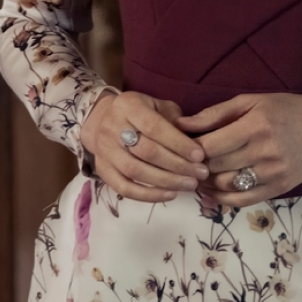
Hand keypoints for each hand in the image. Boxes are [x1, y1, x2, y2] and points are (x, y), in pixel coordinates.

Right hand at [81, 90, 209, 202]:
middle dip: (177, 164)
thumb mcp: (158, 105)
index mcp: (128, 105)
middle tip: (200, 173)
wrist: (103, 119)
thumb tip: (192, 143)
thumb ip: (174, 120)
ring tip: (190, 184)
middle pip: (146, 151)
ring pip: (135, 171)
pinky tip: (170, 195)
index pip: (154, 126)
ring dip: (166, 181)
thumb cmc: (141, 112)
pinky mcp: (102, 170)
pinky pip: (124, 188)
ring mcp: (104, 150)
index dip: (178, 143)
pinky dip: (148, 195)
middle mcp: (112, 126)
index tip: (200, 155)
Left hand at [175, 91, 301, 204]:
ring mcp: (273, 174)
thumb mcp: (251, 101)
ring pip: (226, 188)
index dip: (190, 151)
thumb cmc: (284, 109)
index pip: (211, 146)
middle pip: (216, 168)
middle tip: (185, 165)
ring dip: (205, 186)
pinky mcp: (279, 190)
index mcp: (256, 125)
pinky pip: (242, 201)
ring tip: (197, 177)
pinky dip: (222, 199)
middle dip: (196, 168)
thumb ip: (215, 114)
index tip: (181, 148)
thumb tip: (181, 124)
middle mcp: (265, 151)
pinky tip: (213, 191)